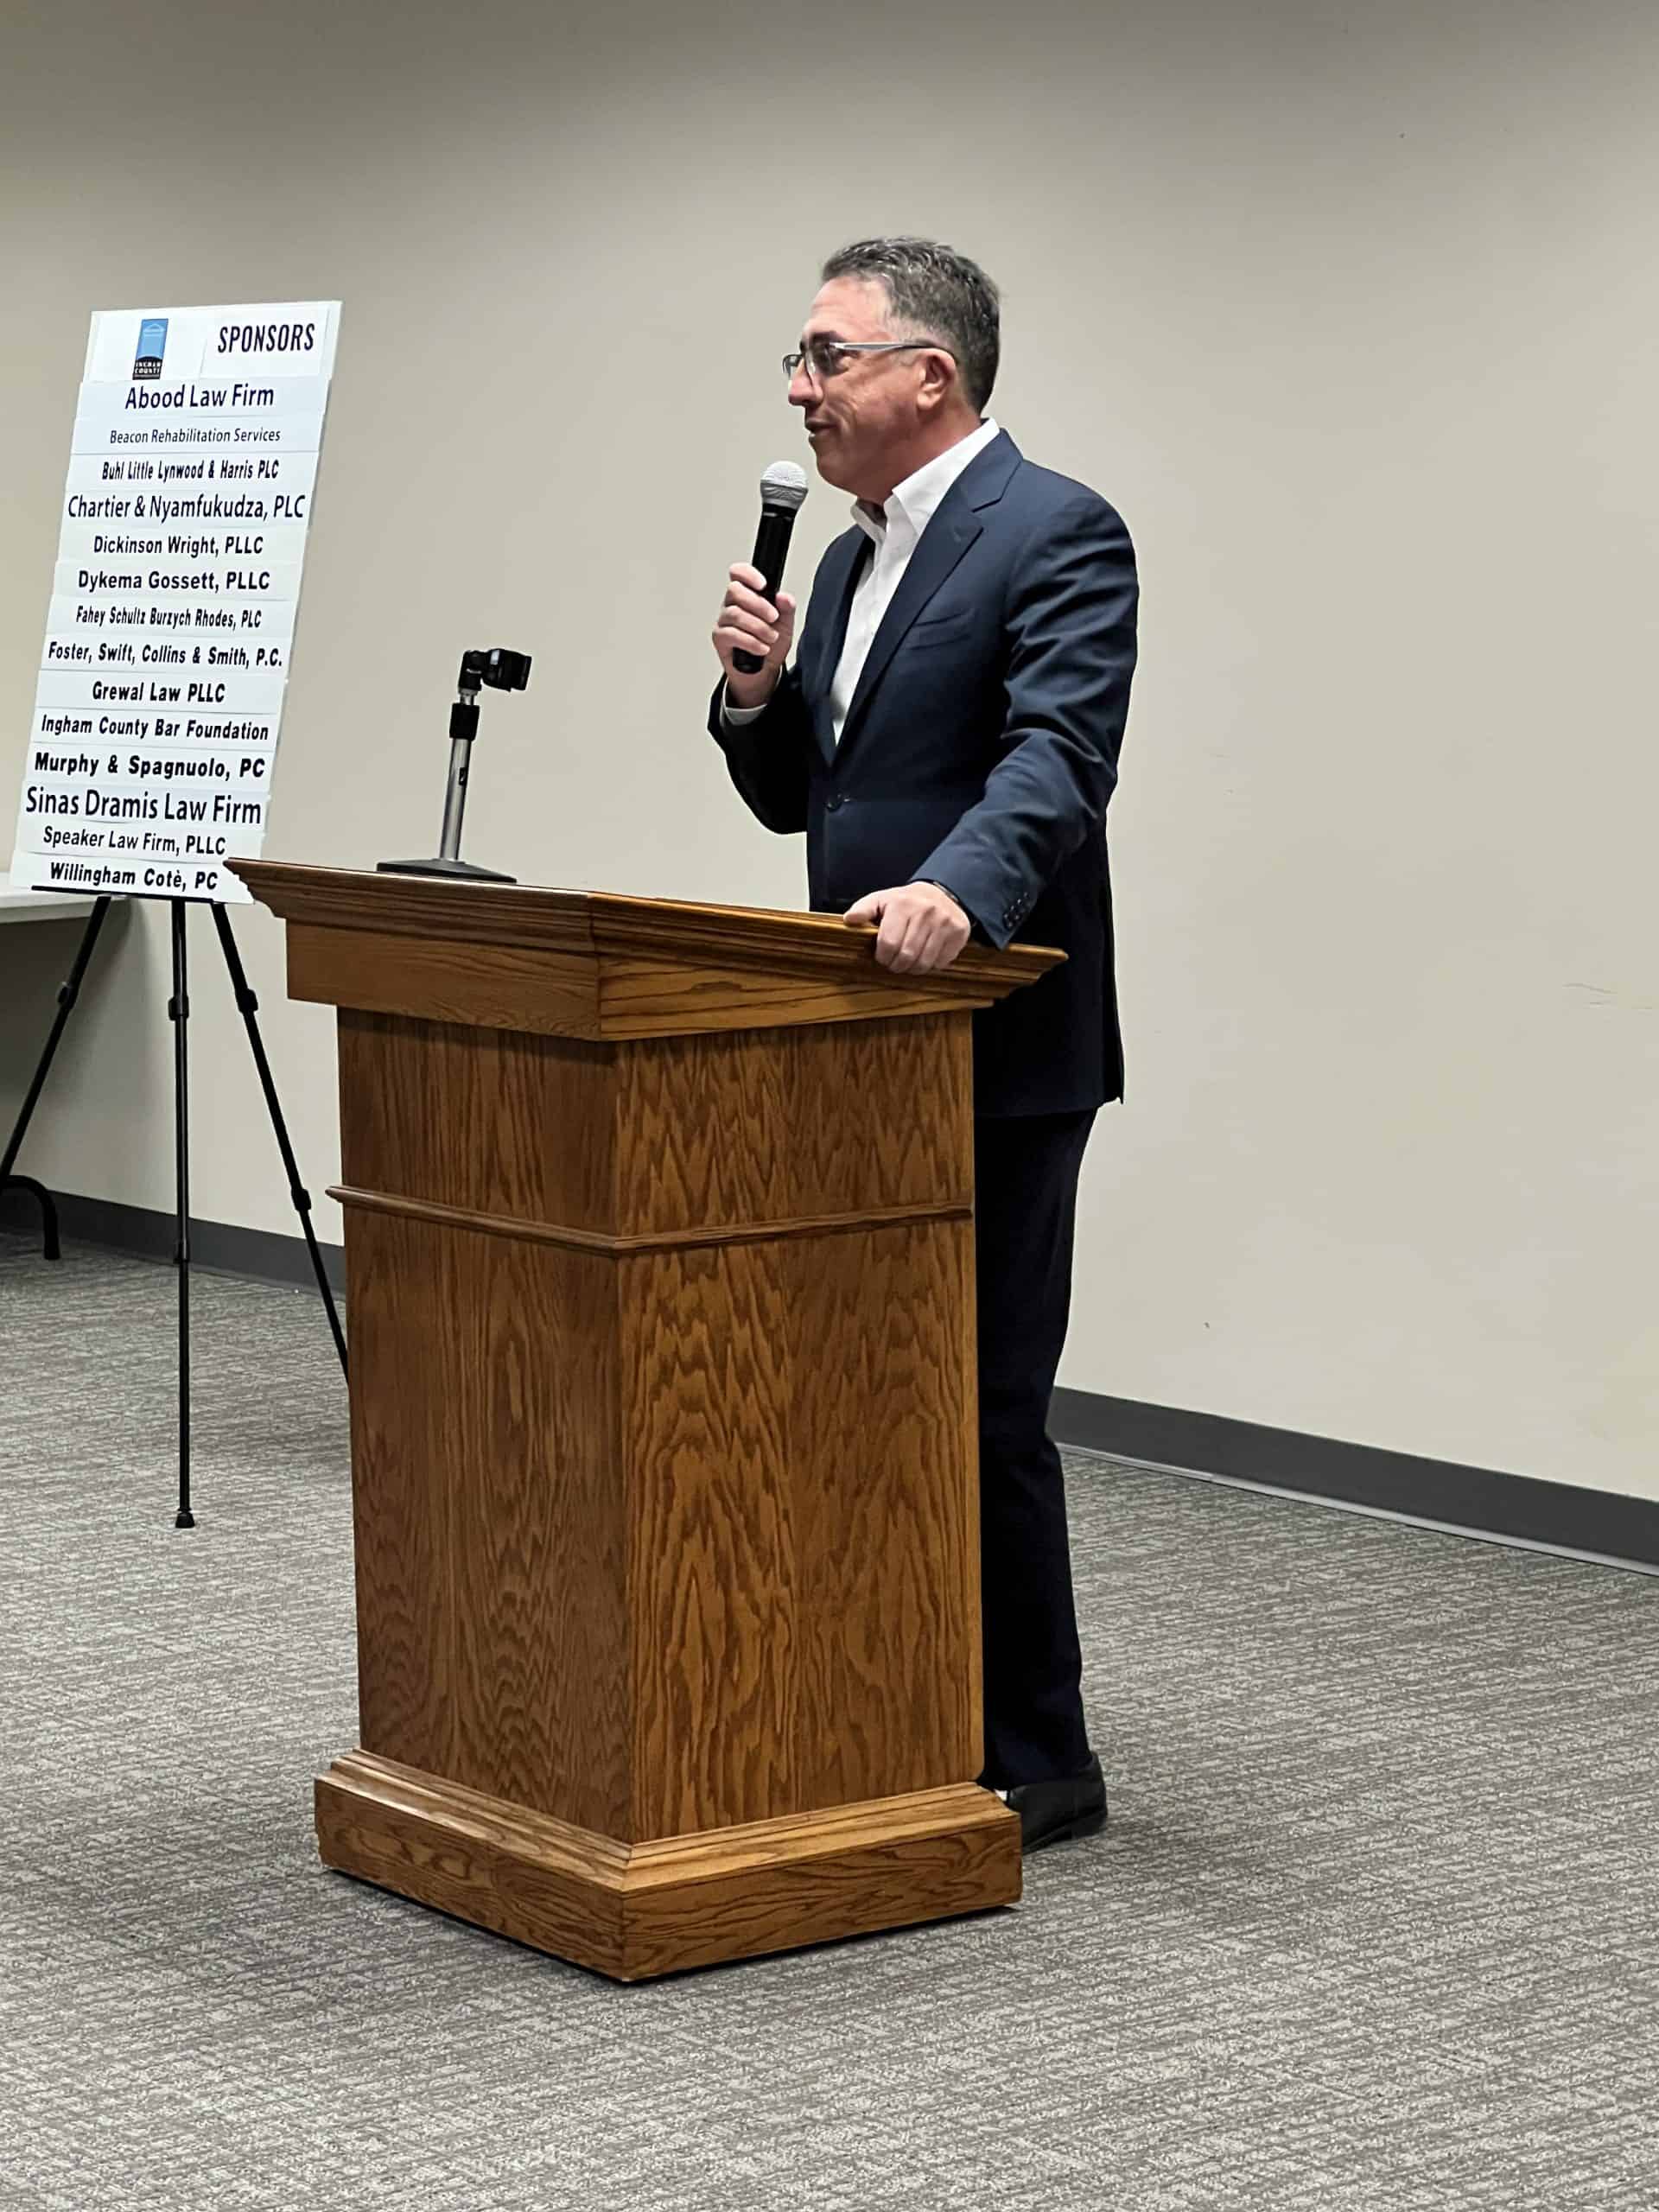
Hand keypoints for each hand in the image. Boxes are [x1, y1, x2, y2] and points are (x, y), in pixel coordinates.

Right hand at [713, 563, 796, 708]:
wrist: (764, 671)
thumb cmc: (771, 644)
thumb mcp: (785, 624)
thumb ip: (787, 609)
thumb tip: (783, 597)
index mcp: (746, 595)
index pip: (738, 573)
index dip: (747, 574)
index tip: (763, 585)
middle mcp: (731, 604)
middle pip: (735, 590)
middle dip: (758, 604)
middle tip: (773, 617)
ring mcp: (723, 621)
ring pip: (735, 614)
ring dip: (757, 626)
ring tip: (771, 637)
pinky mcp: (719, 638)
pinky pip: (731, 634)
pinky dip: (751, 642)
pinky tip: (762, 648)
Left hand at [843, 883, 970, 973]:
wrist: (941, 893)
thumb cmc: (906, 902)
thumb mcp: (882, 900)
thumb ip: (863, 909)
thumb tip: (848, 920)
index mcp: (902, 904)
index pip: (889, 943)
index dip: (883, 957)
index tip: (882, 957)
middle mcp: (926, 912)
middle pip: (907, 956)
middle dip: (897, 965)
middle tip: (894, 963)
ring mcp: (945, 923)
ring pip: (924, 962)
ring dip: (913, 969)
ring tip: (908, 962)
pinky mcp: (959, 932)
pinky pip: (941, 962)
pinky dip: (932, 965)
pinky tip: (926, 955)